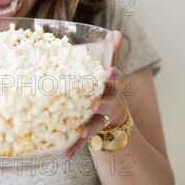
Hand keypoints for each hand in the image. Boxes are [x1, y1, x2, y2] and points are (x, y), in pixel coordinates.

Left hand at [65, 30, 124, 157]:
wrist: (115, 118)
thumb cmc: (104, 88)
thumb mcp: (106, 71)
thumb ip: (110, 53)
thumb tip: (118, 32)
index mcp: (110, 86)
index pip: (115, 80)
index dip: (114, 76)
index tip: (110, 71)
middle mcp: (109, 102)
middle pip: (109, 103)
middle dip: (103, 104)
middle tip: (94, 105)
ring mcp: (102, 119)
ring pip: (98, 123)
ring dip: (91, 128)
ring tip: (82, 133)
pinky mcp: (93, 131)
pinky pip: (85, 141)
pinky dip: (77, 146)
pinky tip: (67, 153)